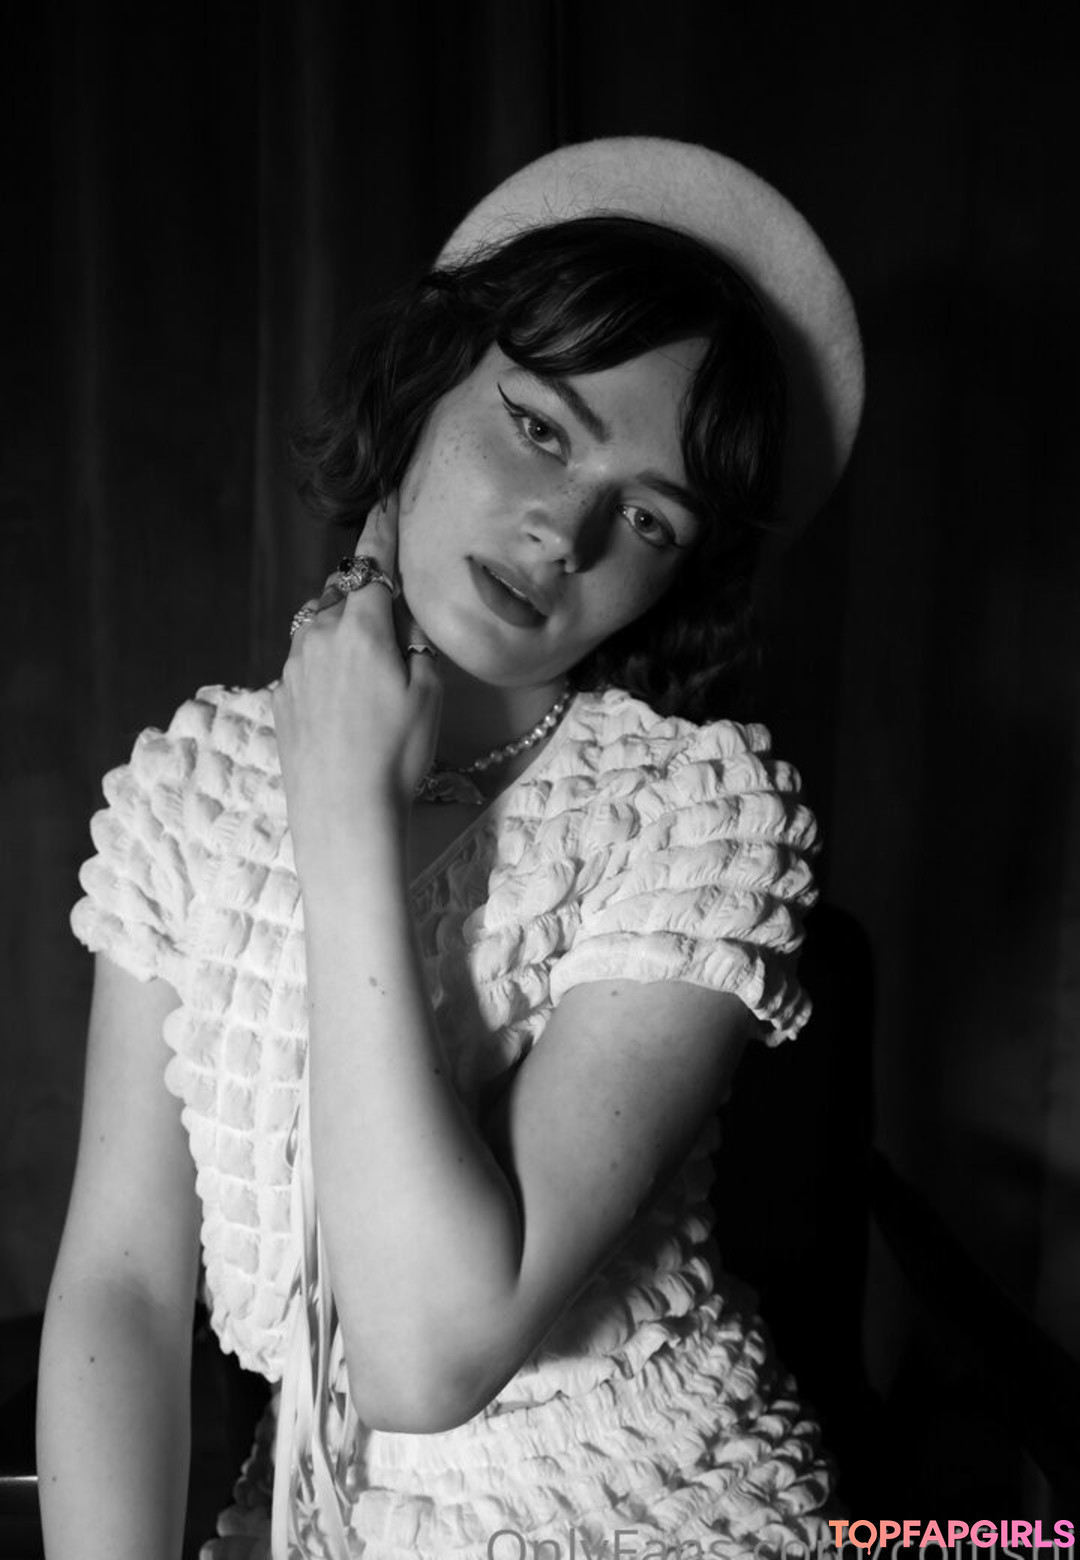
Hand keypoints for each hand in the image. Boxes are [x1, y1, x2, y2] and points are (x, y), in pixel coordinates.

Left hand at [272, 496, 441, 851]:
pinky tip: (347, 703)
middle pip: (345, 593)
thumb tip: (402, 624)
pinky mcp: (281, 698)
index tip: (389, 496)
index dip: (385, 527)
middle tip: (396, 624)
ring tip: (372, 670)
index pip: (375, 561)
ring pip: (321, 626)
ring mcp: (293, 667)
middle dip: (368, 595)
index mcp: (361, 627)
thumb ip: (416, 645)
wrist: (343, 814)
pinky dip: (327, 666)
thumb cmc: (396, 755)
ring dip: (344, 630)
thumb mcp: (428, 693)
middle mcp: (319, 636)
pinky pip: (307, 663)